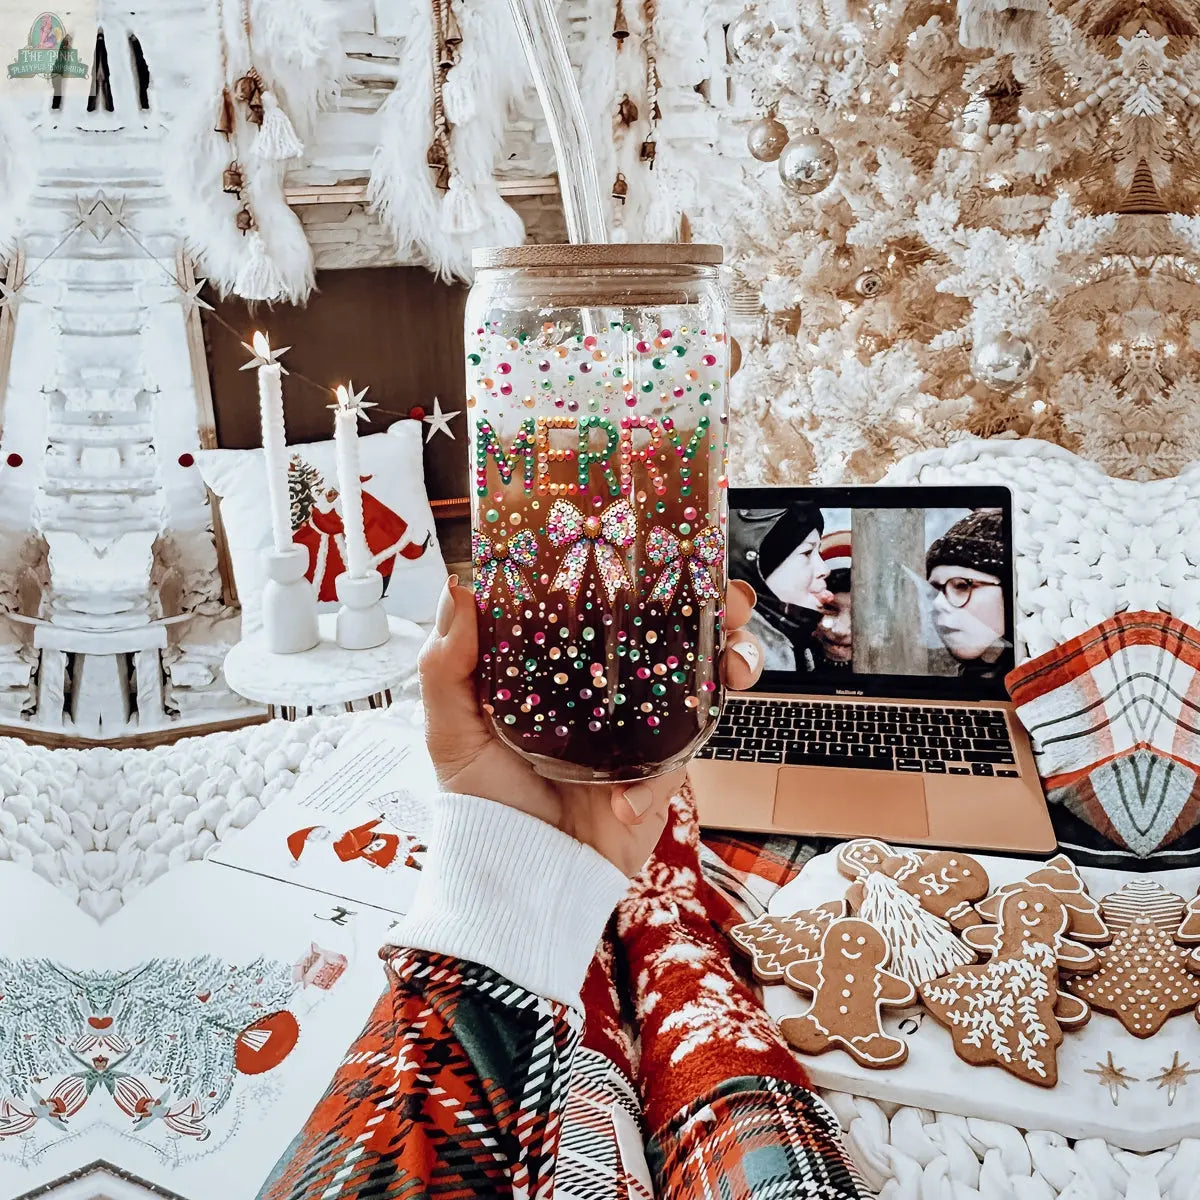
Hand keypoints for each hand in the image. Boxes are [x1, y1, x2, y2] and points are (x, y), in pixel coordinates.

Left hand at [419, 576, 763, 876]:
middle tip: (727, 596)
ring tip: (733, 666)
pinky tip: (627, 801)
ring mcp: (645, 723)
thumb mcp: (452, 730)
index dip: (643, 567)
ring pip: (709, 675)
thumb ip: (447, 666)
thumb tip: (457, 591)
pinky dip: (660, 778)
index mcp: (569, 661)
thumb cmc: (484, 801)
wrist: (520, 880)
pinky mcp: (663, 770)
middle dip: (718, 603)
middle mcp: (614, 683)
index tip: (663, 540)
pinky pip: (686, 756)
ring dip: (737, 659)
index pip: (613, 599)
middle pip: (681, 626)